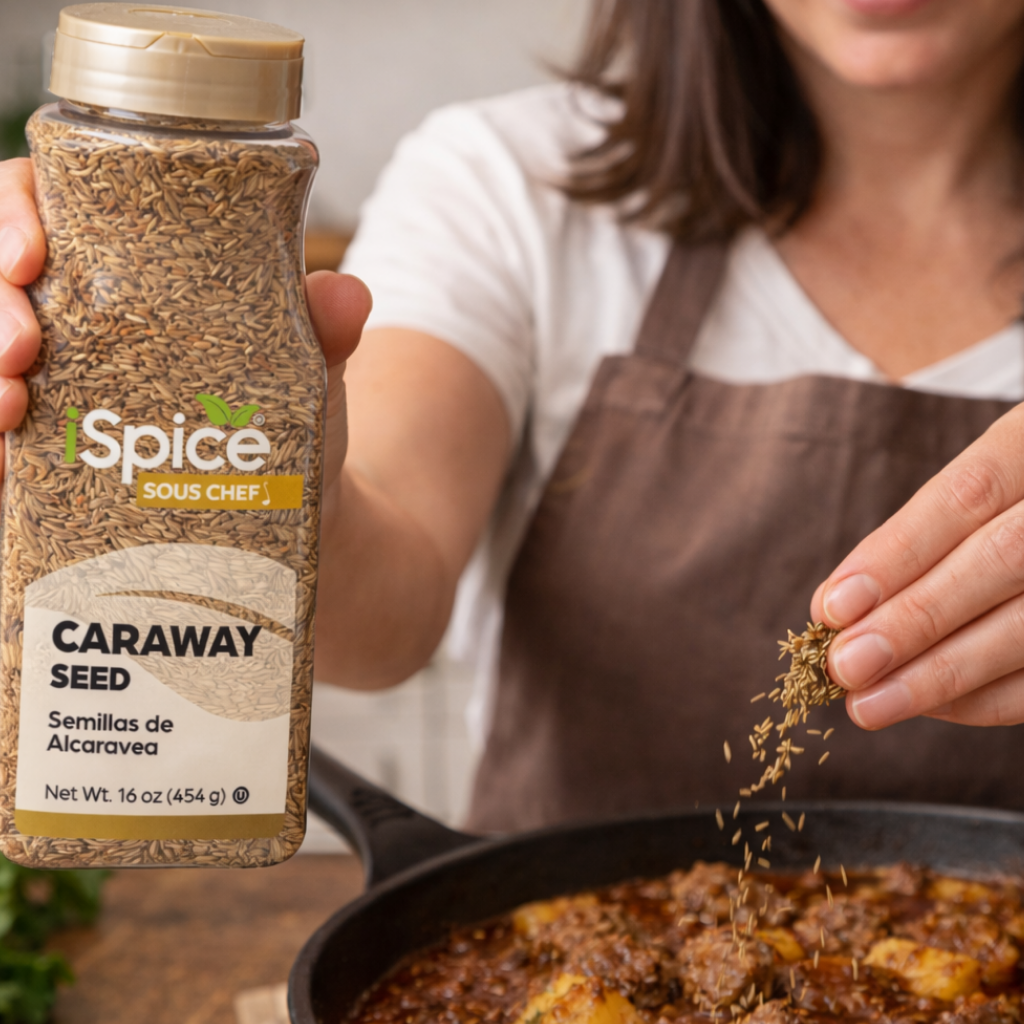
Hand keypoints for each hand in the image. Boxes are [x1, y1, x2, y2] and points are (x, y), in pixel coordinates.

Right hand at [0, 155, 370, 489]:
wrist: (296, 512)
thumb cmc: (286, 420)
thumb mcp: (307, 369)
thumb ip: (321, 329)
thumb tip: (347, 294)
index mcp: (128, 270)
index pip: (46, 205)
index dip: (13, 211)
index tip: (33, 253)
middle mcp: (79, 320)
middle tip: (22, 346)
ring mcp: (59, 385)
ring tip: (12, 399)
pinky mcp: (51, 454)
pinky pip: (3, 437)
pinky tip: (10, 448)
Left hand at [811, 403, 1023, 727]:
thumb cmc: (1009, 505)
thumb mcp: (980, 486)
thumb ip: (918, 536)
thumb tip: (838, 605)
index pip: (967, 496)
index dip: (897, 554)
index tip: (833, 606)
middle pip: (1000, 561)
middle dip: (913, 621)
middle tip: (844, 665)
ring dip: (940, 674)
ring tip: (869, 703)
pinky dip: (986, 697)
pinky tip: (929, 705)